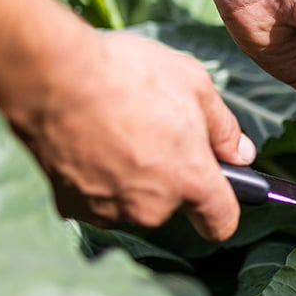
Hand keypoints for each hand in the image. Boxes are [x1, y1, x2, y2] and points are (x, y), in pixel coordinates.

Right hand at [8, 31, 253, 240]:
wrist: (53, 77)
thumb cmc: (128, 74)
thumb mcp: (195, 84)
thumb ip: (225, 128)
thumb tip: (242, 154)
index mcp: (191, 180)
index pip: (221, 221)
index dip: (222, 209)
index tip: (218, 193)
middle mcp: (153, 207)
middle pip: (172, 204)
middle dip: (168, 175)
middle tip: (153, 129)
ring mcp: (110, 210)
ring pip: (132, 201)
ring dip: (130, 176)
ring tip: (116, 129)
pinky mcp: (72, 206)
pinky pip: (95, 197)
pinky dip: (94, 177)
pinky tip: (88, 141)